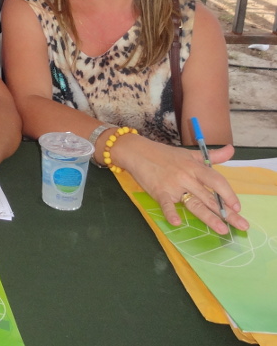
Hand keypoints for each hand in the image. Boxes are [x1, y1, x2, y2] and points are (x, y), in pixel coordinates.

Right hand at [121, 137, 247, 233]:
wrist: (136, 151)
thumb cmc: (164, 154)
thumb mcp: (189, 153)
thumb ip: (211, 155)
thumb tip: (231, 150)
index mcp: (195, 167)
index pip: (216, 181)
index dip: (228, 194)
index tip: (238, 207)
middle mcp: (186, 177)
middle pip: (210, 197)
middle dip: (227, 213)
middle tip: (242, 226)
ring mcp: (173, 185)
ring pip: (194, 203)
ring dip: (209, 217)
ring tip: (222, 229)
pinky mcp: (159, 191)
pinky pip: (166, 204)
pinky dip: (170, 212)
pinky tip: (176, 222)